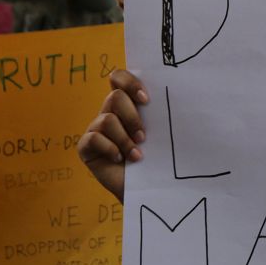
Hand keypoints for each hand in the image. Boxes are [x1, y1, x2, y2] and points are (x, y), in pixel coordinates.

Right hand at [76, 69, 148, 201]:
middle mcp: (109, 112)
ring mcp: (96, 128)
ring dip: (125, 139)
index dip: (130, 83)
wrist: (147, 187)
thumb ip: (160, 113)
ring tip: (136, 154)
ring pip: (107, 119)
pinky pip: (93, 138)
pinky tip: (119, 159)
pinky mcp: (86, 147)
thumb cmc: (157, 157)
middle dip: (132, 117)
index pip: (118, 77)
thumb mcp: (161, 132)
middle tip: (143, 137)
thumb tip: (179, 94)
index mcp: (127, 103)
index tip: (146, 100)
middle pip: (115, 96)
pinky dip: (110, 148)